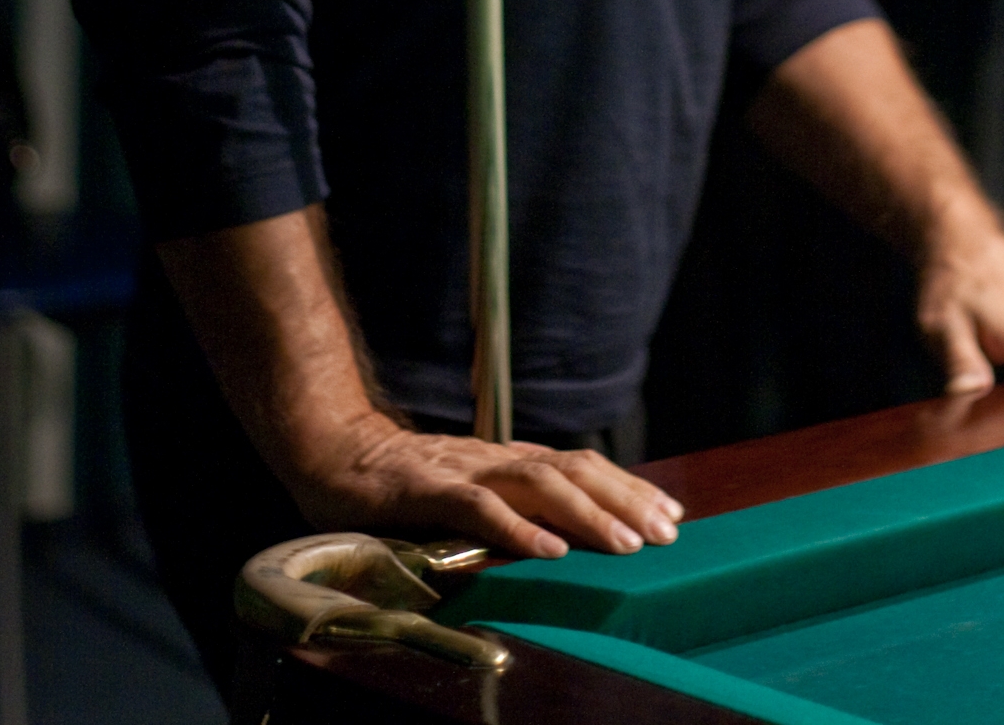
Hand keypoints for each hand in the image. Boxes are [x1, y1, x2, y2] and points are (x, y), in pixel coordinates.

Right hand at [287, 410, 683, 562]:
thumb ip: (507, 508)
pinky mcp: (428, 491)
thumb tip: (562, 538)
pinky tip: (551, 551)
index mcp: (506, 463)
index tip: (670, 513)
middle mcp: (495, 460)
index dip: (627, 487)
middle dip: (625, 499)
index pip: (580, 467)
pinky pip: (481, 509)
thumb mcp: (465, 495)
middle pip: (574, 471)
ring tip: (627, 543)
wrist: (332, 452)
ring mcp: (464, 471)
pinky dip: (519, 529)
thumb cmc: (399, 485)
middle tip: (668, 532)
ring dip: (588, 514)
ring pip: (540, 484)